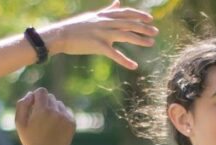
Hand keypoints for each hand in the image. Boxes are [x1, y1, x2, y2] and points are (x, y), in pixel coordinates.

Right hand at [15, 88, 75, 144]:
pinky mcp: (72, 123)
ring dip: (53, 110)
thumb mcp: (19, 122)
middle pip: (51, 97)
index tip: (34, 104)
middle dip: (45, 104)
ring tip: (47, 124)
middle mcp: (56, 112)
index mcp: (42, 110)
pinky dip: (61, 117)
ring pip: (59, 104)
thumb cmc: (29, 139)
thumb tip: (31, 94)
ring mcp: (66, 118)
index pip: (42, 91)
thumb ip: (22, 104)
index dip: (37, 96)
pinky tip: (55, 128)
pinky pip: (66, 112)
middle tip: (40, 117)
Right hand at [41, 0, 157, 69]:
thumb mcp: (94, 16)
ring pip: (125, 35)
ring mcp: (102, 33)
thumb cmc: (76, 27)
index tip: (150, 18)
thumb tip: (118, 2)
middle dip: (144, 27)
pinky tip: (134, 66)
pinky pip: (115, 54)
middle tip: (156, 32)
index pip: (126, 13)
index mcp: (104, 16)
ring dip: (140, 40)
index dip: (139, 15)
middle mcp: (105, 22)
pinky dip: (125, 61)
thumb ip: (108, 10)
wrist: (60, 35)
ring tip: (151, 44)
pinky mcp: (98, 46)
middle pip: (129, 23)